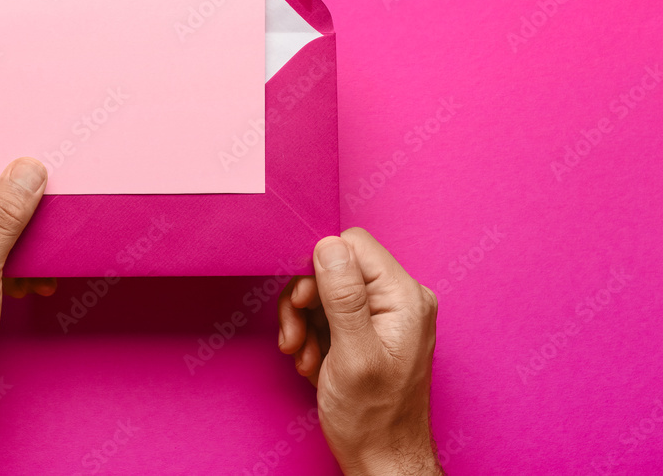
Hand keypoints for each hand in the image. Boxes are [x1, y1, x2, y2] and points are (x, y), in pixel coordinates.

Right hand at [278, 228, 441, 475]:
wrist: (382, 460)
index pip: (352, 245)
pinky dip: (312, 336)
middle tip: (295, 338)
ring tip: (302, 356)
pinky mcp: (369, 331)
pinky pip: (328, 314)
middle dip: (305, 301)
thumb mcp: (352, 355)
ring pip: (325, 292)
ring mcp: (385, 316)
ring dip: (304, 322)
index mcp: (404, 297)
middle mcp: (399, 299)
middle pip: (334, 268)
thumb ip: (342, 297)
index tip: (301, 302)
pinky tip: (313, 363)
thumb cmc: (372, 418)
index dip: (318, 267)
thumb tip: (328, 245)